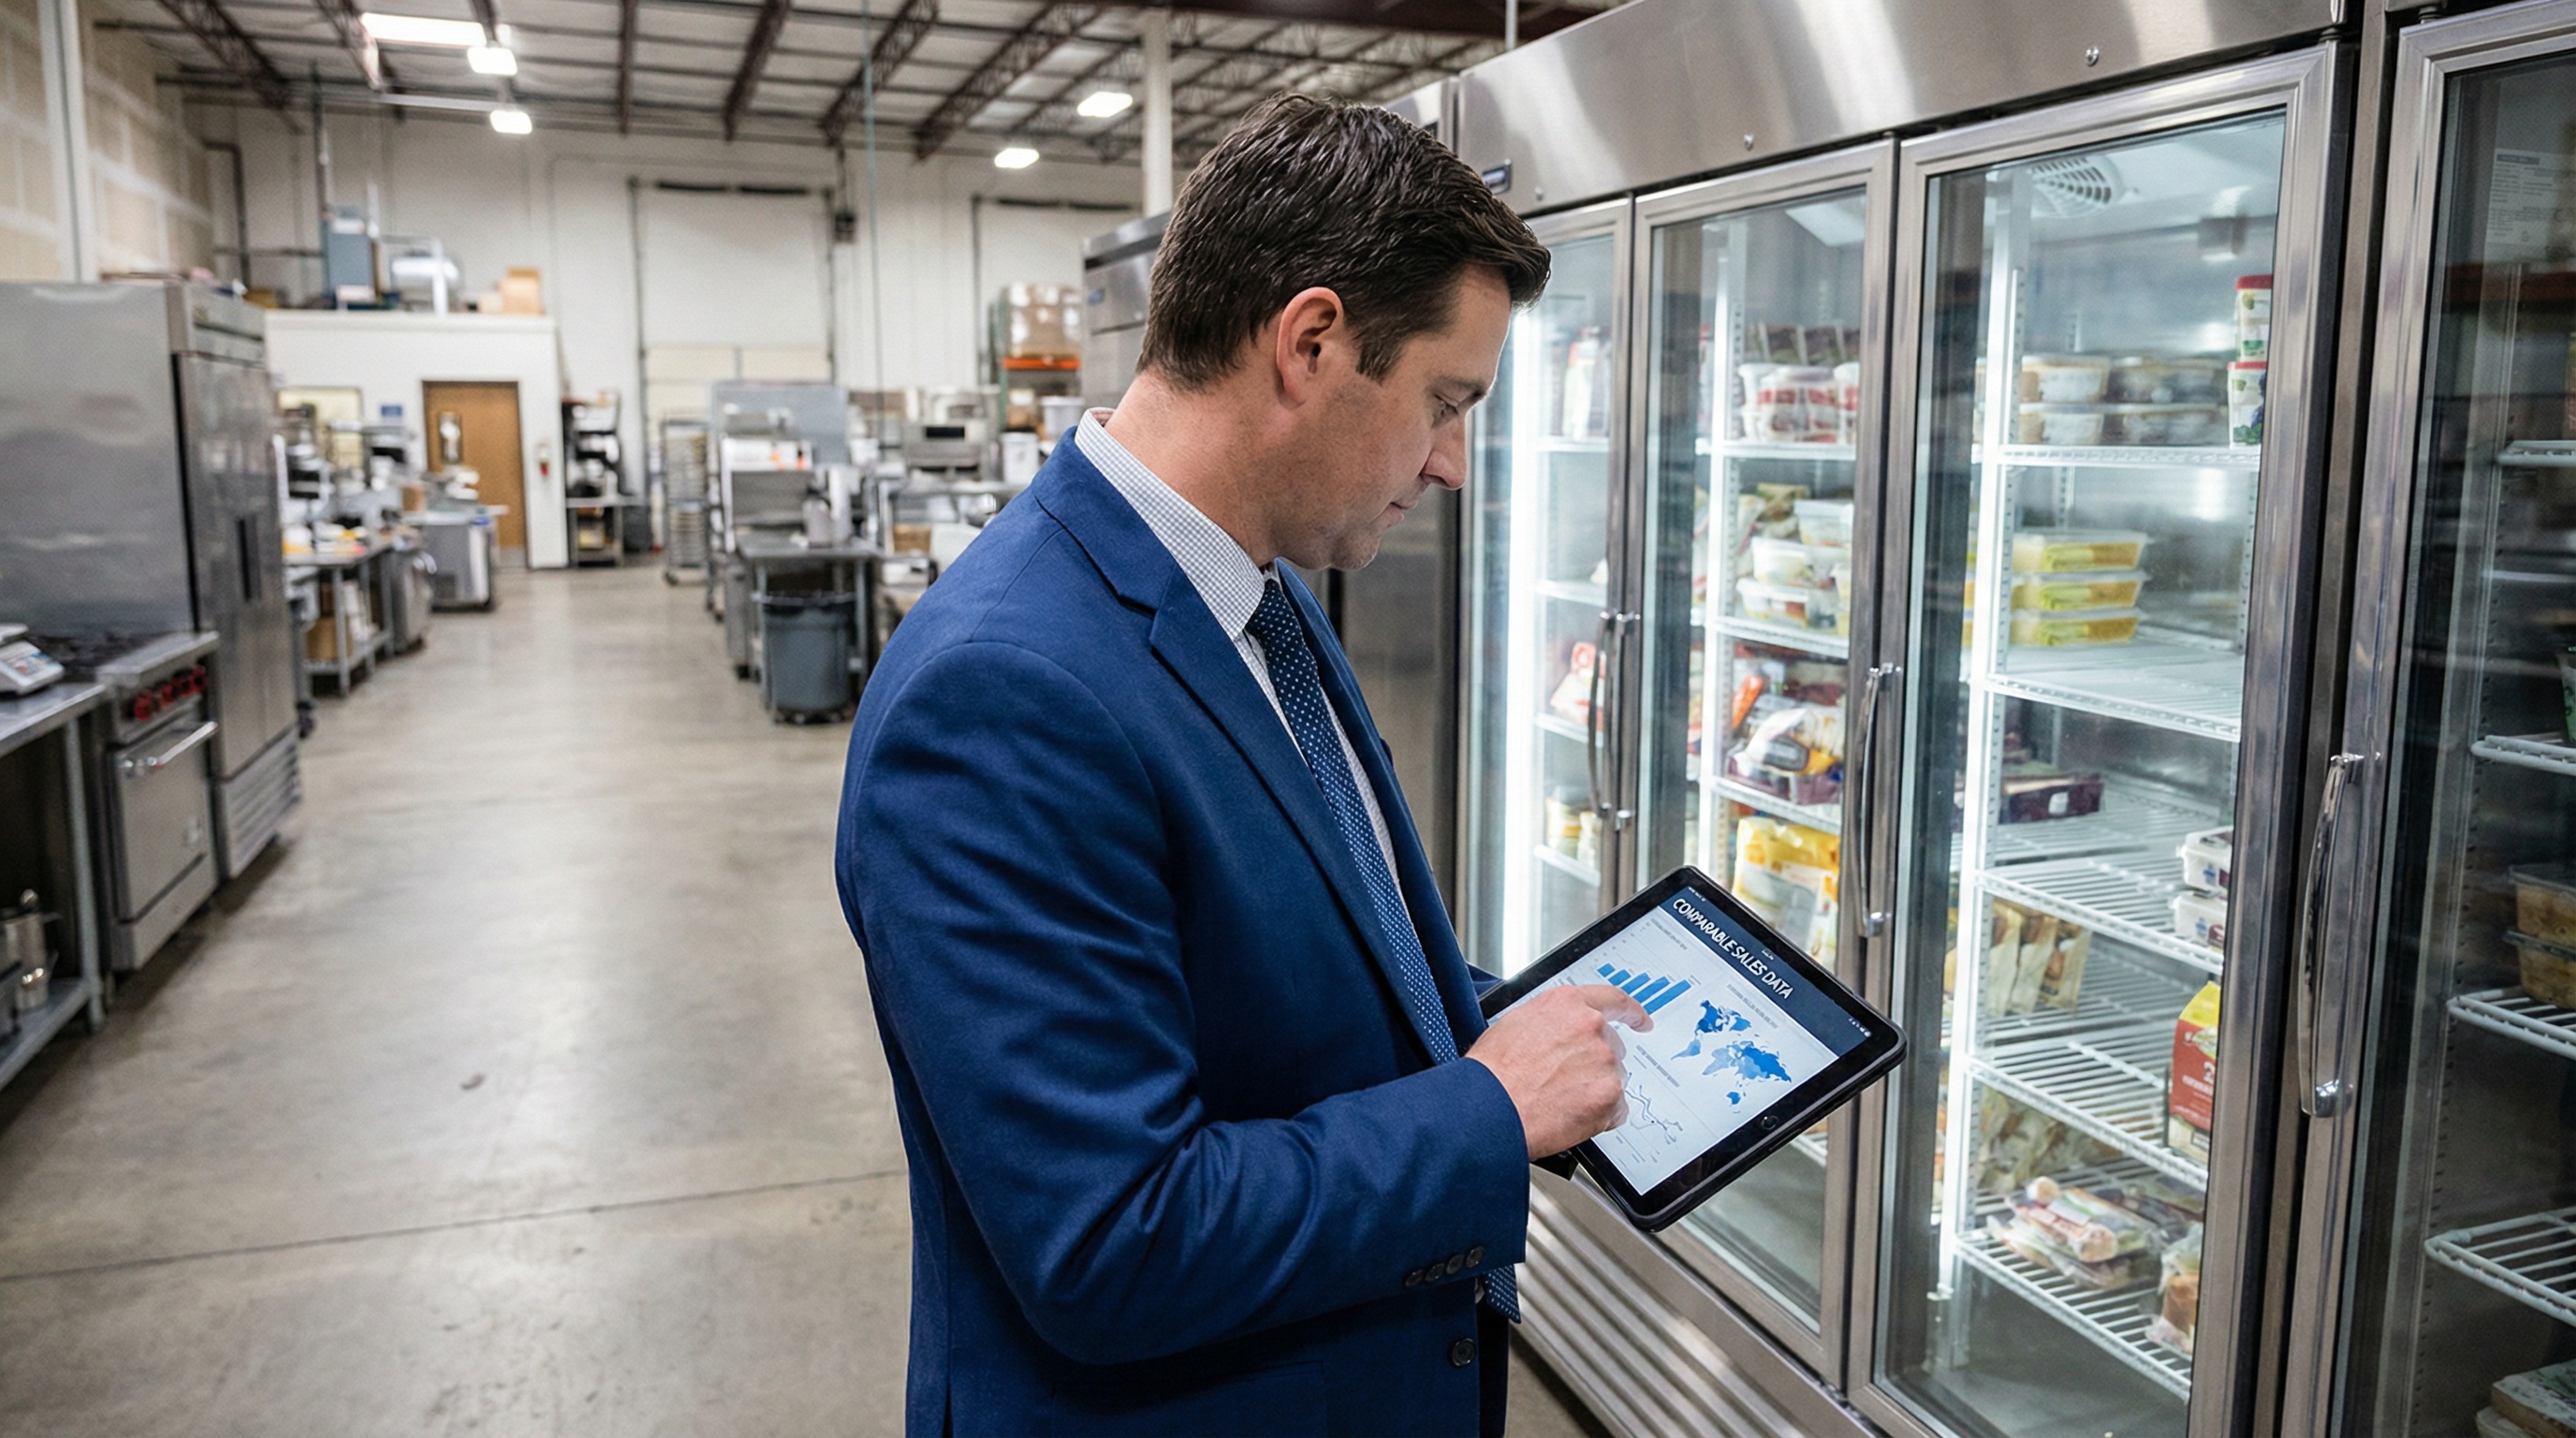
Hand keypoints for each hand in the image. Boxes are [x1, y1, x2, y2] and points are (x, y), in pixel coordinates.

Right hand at [1465, 985, 1649, 1158]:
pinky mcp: (1609, 1095)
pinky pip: (1617, 1109)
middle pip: (1612, 1046)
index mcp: (1567, 1004)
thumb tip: (1560, 1033)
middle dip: (1596, 1063)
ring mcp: (1603, 1061)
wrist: (1489, 1108)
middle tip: (1570, 1081)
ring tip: (1559, 1100)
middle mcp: (1590, 1026)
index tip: (1641, 1020)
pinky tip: (1571, 1116)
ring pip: (1613, 1078)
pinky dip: (1599, 1116)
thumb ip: (1551, 1022)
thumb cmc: (1492, 1073)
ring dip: (1594, 1090)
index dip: (1631, 1012)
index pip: (1613, 1000)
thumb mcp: (1516, 1025)